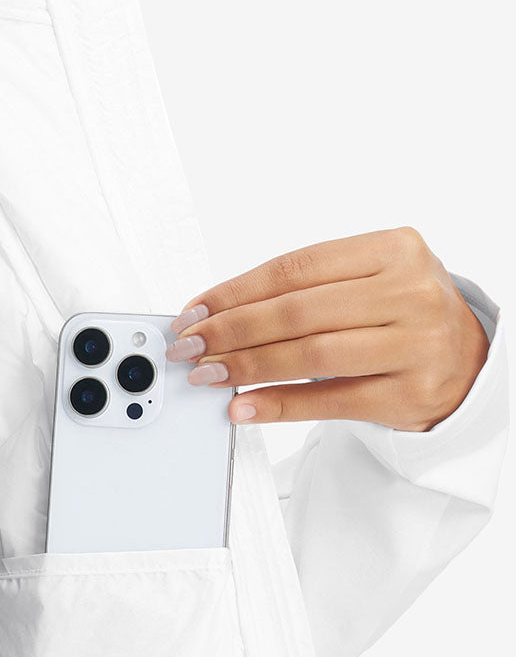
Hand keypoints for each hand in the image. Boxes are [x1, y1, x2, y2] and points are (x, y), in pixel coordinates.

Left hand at [166, 227, 489, 431]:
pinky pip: (330, 401)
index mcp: (393, 249)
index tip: (195, 310)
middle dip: (231, 330)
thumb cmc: (401, 314)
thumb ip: (304, 290)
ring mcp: (414, 344)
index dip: (235, 291)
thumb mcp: (367, 280)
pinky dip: (279, 405)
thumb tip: (216, 313)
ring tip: (208, 374)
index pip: (295, 269)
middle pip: (297, 312)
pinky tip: (244, 407)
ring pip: (310, 356)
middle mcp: (409, 292)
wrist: (468, 360)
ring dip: (247, 367)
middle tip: (189, 345)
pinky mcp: (409, 393)